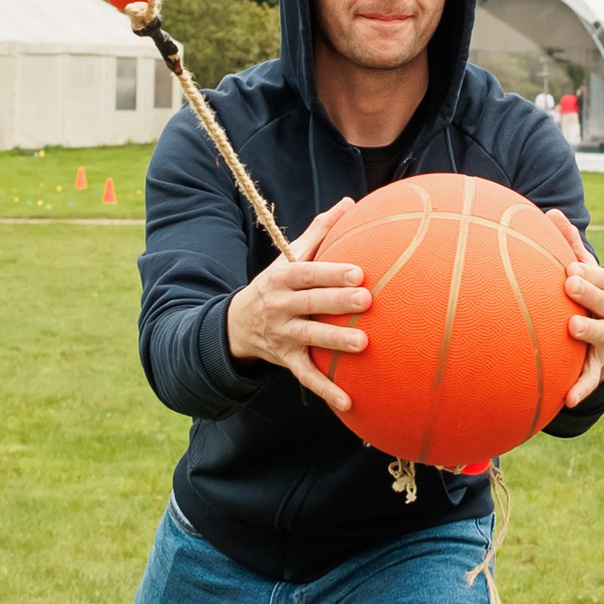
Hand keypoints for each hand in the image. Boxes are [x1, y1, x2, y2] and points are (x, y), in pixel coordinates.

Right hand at [226, 197, 369, 411]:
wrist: (237, 324)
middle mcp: (281, 306)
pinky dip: (326, 390)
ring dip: (335, 341)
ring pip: (310, 338)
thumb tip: (351, 202)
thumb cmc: (278, 283)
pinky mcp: (286, 360)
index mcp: (283, 278)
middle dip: (337, 301)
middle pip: (310, 303)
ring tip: (363, 344)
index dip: (331, 272)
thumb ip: (320, 231)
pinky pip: (306, 377)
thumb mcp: (289, 256)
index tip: (358, 271)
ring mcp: (283, 335)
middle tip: (366, 299)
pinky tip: (349, 401)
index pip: (307, 273)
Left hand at [547, 208, 603, 406]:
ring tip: (570, 327)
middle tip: (569, 283)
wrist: (595, 335)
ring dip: (589, 332)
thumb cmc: (586, 294)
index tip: (572, 266)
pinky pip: (591, 378)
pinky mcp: (598, 366)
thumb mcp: (583, 270)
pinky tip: (566, 398)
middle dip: (592, 294)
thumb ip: (570, 245)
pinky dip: (581, 388)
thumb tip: (550, 213)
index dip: (595, 275)